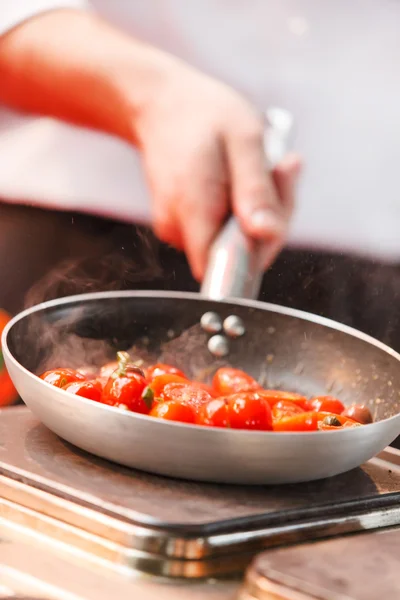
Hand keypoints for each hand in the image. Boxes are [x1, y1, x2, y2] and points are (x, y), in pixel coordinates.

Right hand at [0, 10, 300, 280]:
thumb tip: (267, 235)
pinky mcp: (182, 226)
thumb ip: (256, 190)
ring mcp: (176, 230)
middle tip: (278, 168)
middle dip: (269, 218)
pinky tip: (240, 176)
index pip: (232, 265)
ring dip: (257, 210)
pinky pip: (224, 232)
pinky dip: (241, 208)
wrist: (161, 103)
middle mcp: (178, 229)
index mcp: (194, 209)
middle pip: (239, 255)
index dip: (264, 245)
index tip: (277, 199)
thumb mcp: (244, 139)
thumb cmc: (203, 114)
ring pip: (234, 243)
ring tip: (253, 165)